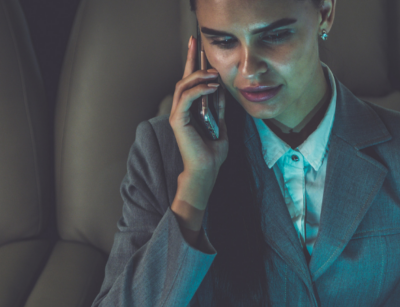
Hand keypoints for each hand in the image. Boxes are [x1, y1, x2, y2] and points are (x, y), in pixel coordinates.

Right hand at [170, 35, 228, 210]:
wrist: (207, 170)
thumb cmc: (212, 153)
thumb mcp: (221, 125)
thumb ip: (219, 108)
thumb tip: (222, 90)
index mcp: (190, 108)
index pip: (190, 80)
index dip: (192, 61)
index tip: (196, 43)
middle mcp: (181, 108)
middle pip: (184, 77)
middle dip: (191, 58)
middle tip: (197, 43)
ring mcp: (177, 114)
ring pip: (183, 85)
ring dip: (199, 76)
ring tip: (214, 74)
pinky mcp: (177, 120)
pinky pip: (186, 98)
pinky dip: (198, 90)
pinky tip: (212, 87)